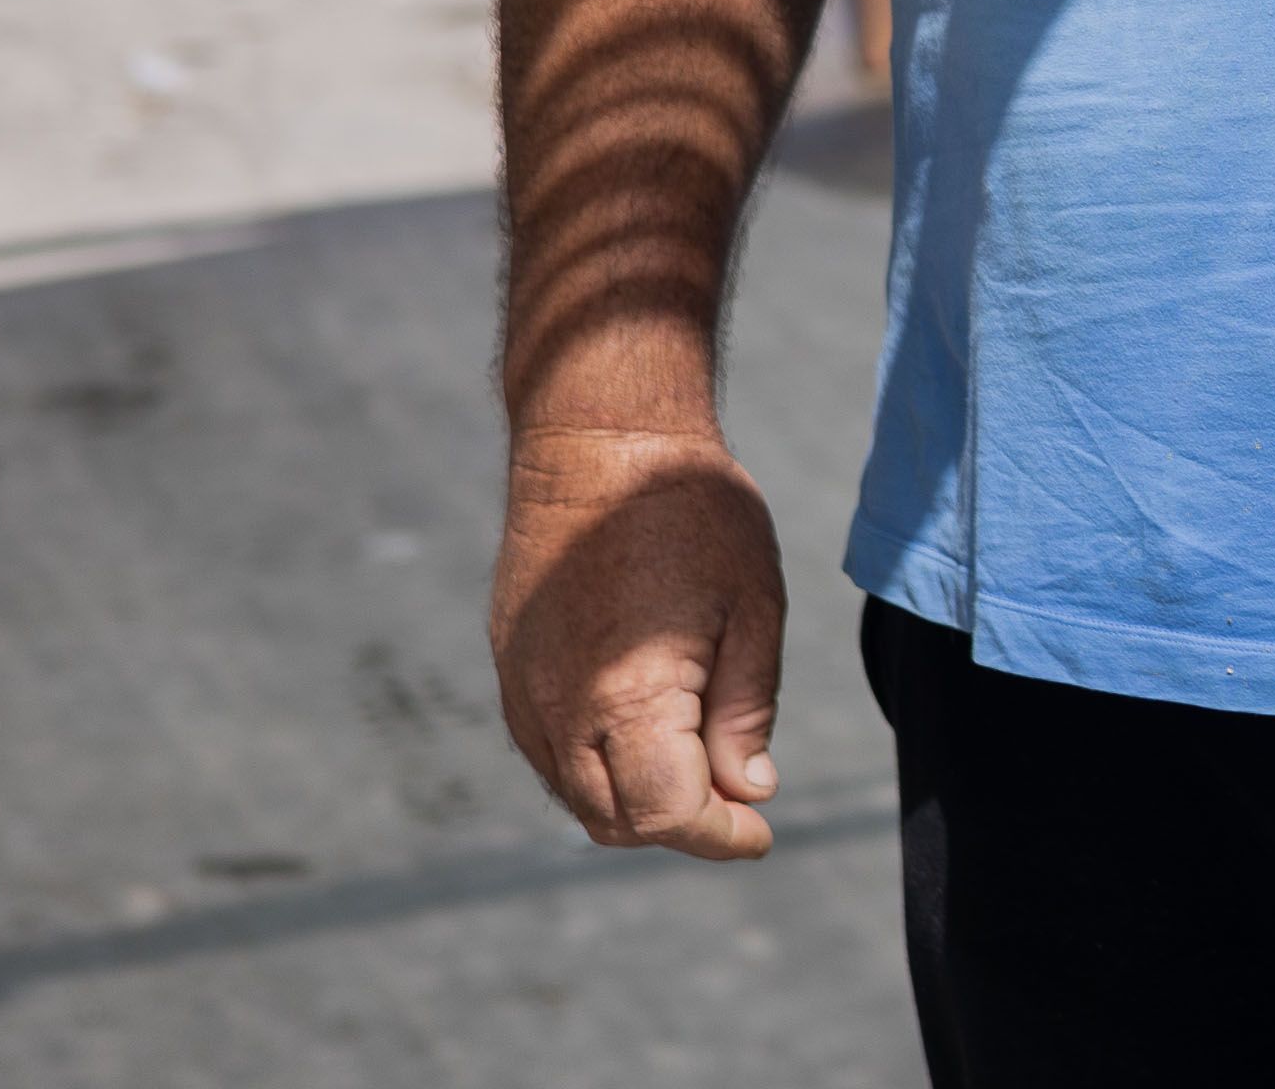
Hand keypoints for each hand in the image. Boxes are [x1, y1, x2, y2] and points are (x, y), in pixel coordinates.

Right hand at [488, 424, 789, 858]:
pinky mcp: (513, 671)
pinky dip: (598, 770)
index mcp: (626, 696)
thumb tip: (750, 792)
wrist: (601, 439)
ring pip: (577, 797)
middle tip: (739, 799)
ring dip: (637, 804)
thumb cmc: (692, 512)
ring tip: (699, 763)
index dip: (719, 836)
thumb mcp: (754, 607)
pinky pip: (550, 756)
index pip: (666, 815)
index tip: (761, 831)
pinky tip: (647, 732)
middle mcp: (560, 709)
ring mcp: (525, 692)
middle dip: (681, 826)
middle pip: (616, 822)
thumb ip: (746, 710)